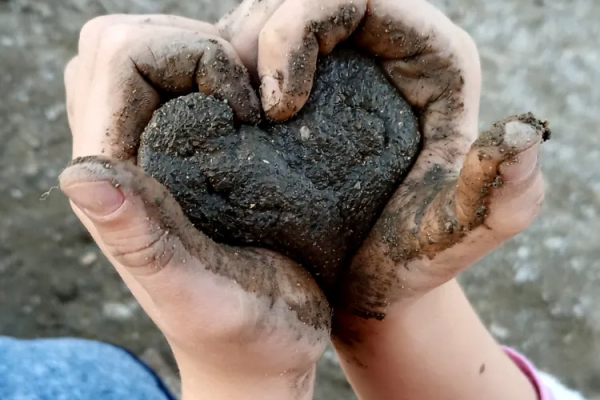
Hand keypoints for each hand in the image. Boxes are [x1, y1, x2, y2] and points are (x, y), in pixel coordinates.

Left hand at [59, 15, 329, 399]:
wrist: (258, 352)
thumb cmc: (244, 332)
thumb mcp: (200, 295)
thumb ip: (141, 241)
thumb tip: (76, 173)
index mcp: (114, 183)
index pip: (119, 58)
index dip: (191, 56)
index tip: (246, 110)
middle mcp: (116, 159)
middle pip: (115, 43)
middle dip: (189, 44)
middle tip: (244, 97)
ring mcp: (142, 154)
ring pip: (138, 56)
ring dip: (196, 54)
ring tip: (246, 100)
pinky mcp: (173, 156)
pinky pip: (168, 82)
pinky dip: (208, 72)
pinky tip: (246, 109)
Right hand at [219, 0, 546, 328]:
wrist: (369, 279)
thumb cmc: (410, 259)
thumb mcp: (456, 235)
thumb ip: (502, 194)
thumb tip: (521, 134)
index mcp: (433, 58)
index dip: (301, 28)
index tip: (278, 108)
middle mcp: (389, 44)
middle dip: (260, 37)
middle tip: (239, 108)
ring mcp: (345, 57)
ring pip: (275, 12)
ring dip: (239, 51)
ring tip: (227, 113)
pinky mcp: (311, 78)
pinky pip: (259, 46)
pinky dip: (231, 70)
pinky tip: (226, 114)